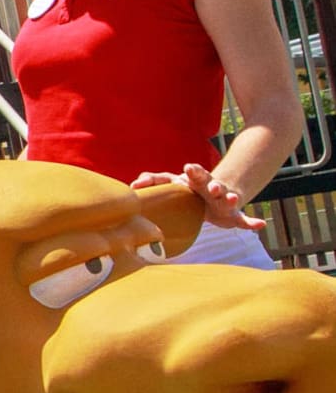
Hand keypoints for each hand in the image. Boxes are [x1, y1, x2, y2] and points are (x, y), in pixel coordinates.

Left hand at [130, 163, 263, 231]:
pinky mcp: (233, 214)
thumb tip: (133, 184)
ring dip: (230, 198)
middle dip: (213, 184)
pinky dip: (252, 223)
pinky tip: (260, 226)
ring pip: (228, 198)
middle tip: (212, 187)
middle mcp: (212, 187)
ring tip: (232, 200)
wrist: (214, 196)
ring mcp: (224, 199)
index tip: (189, 167)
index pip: (195, 174)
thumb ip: (155, 181)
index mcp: (198, 181)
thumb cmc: (189, 190)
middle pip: (213, 183)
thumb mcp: (174, 183)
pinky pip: (244, 219)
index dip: (194, 172)